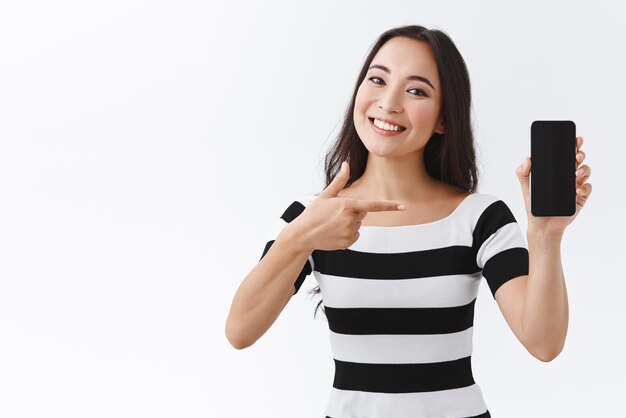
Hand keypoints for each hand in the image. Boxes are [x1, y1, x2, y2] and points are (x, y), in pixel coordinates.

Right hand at [286, 161, 405, 250]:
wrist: (303, 235)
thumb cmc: (313, 213)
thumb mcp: (325, 195)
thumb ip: (339, 180)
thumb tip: (346, 164)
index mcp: (347, 205)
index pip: (373, 205)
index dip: (390, 206)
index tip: (403, 206)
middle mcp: (351, 219)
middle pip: (363, 213)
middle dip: (353, 212)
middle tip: (335, 214)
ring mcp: (350, 232)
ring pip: (359, 225)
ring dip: (350, 223)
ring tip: (333, 224)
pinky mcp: (348, 242)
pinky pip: (355, 235)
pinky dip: (348, 234)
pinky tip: (335, 232)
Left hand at [516, 135, 591, 234]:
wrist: (542, 225)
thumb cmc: (534, 205)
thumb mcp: (526, 187)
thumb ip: (523, 173)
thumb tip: (527, 158)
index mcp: (555, 171)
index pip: (565, 154)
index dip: (572, 145)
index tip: (575, 139)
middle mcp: (567, 176)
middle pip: (578, 159)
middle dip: (580, 153)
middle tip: (576, 155)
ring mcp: (575, 185)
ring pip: (586, 171)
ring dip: (584, 168)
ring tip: (576, 172)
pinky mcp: (581, 197)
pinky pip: (588, 188)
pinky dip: (584, 187)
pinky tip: (576, 191)